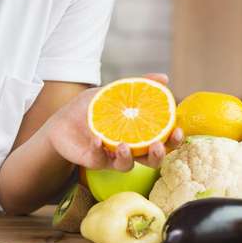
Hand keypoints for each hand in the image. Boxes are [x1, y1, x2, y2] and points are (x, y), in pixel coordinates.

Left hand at [44, 73, 183, 171]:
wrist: (62, 119)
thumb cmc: (92, 107)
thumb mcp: (115, 91)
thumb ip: (139, 86)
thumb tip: (164, 77)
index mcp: (139, 134)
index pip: (163, 140)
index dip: (174, 140)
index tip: (178, 131)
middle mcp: (129, 148)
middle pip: (151, 160)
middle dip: (158, 155)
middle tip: (158, 145)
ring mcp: (111, 156)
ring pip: (127, 165)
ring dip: (128, 157)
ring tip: (123, 145)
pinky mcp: (93, 160)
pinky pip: (99, 159)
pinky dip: (99, 150)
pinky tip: (97, 140)